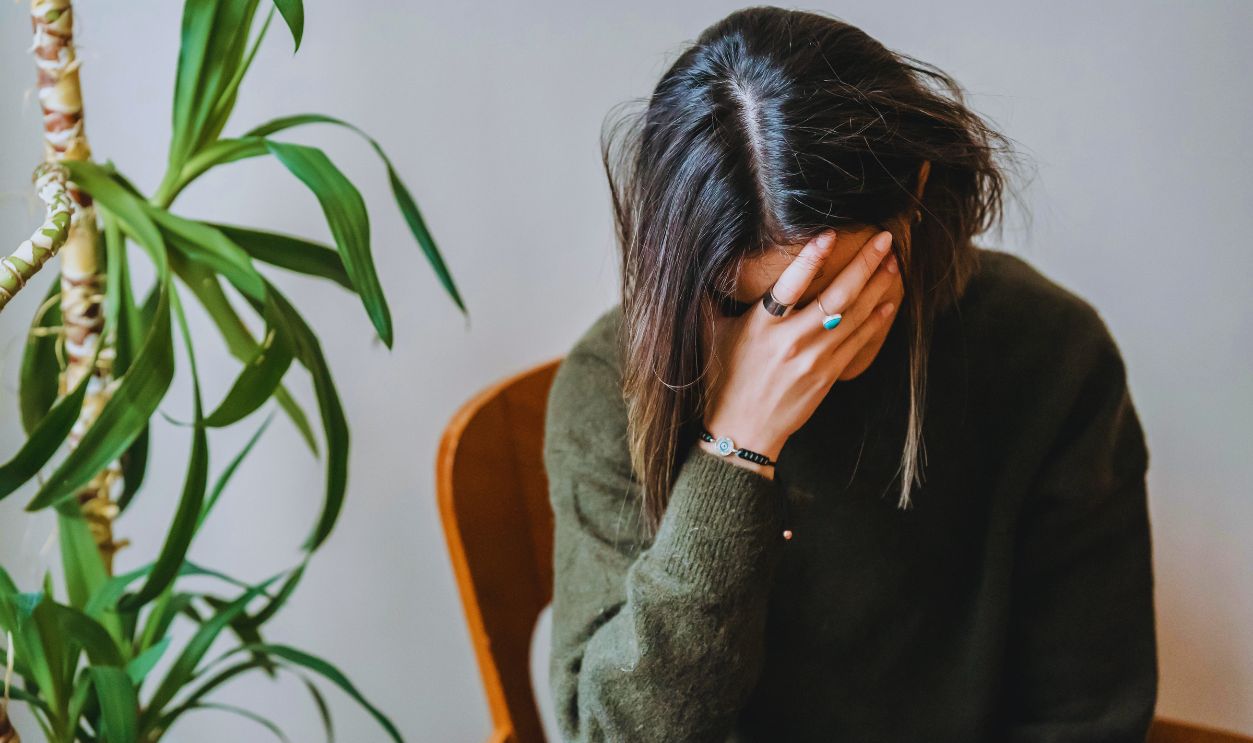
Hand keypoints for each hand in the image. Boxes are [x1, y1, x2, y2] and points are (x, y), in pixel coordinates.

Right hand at [699, 229, 898, 474]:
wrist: (742, 430)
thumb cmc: (722, 380)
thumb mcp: (710, 334)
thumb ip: (710, 299)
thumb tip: (703, 264)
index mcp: (761, 326)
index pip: (789, 285)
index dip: (810, 258)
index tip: (829, 234)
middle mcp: (791, 340)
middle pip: (837, 296)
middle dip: (864, 264)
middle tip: (884, 239)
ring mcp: (814, 359)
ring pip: (854, 315)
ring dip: (877, 286)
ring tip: (892, 262)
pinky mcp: (828, 375)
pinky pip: (858, 341)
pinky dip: (875, 320)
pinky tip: (889, 301)